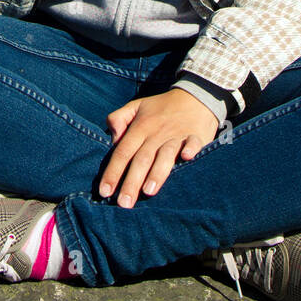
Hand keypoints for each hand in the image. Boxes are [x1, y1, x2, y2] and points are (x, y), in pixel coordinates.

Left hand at [99, 89, 218, 207]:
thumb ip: (118, 118)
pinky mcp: (196, 136)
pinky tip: (186, 158)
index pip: (123, 151)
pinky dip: (191, 150)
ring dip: (157, 172)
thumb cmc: (162, 107)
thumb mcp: (137, 106)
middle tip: (123, 204)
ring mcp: (177, 135)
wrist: (195, 96)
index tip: (104, 192)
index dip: (113, 171)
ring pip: (165, 155)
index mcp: (141, 127)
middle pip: (142, 159)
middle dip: (131, 182)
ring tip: (149, 192)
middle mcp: (157, 133)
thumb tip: (112, 139)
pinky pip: (193, 143)